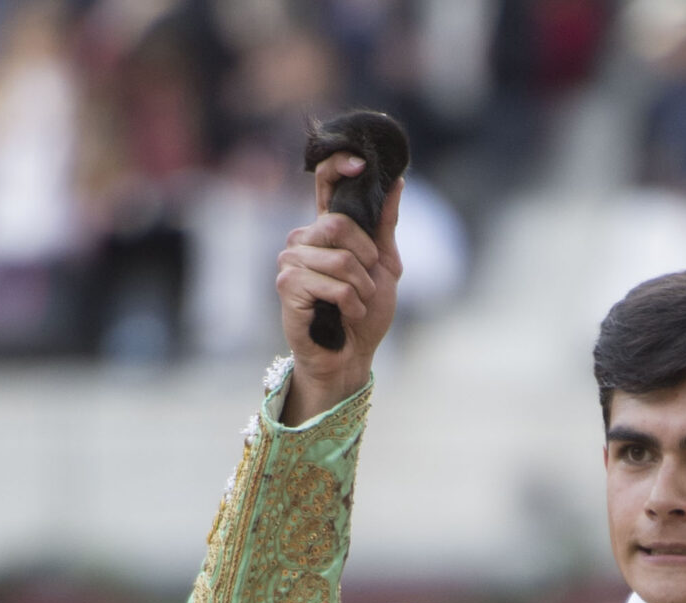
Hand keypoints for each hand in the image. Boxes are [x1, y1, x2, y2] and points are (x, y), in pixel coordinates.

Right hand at [277, 152, 403, 422]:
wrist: (352, 355)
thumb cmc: (365, 312)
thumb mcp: (385, 264)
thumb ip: (385, 225)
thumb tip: (398, 181)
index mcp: (327, 229)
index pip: (323, 183)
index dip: (337, 165)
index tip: (359, 164)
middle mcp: (304, 238)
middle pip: (338, 224)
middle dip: (366, 256)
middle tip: (367, 280)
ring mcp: (291, 261)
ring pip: (340, 259)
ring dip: (362, 288)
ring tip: (357, 303)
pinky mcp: (287, 286)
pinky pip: (332, 285)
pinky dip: (350, 304)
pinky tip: (345, 315)